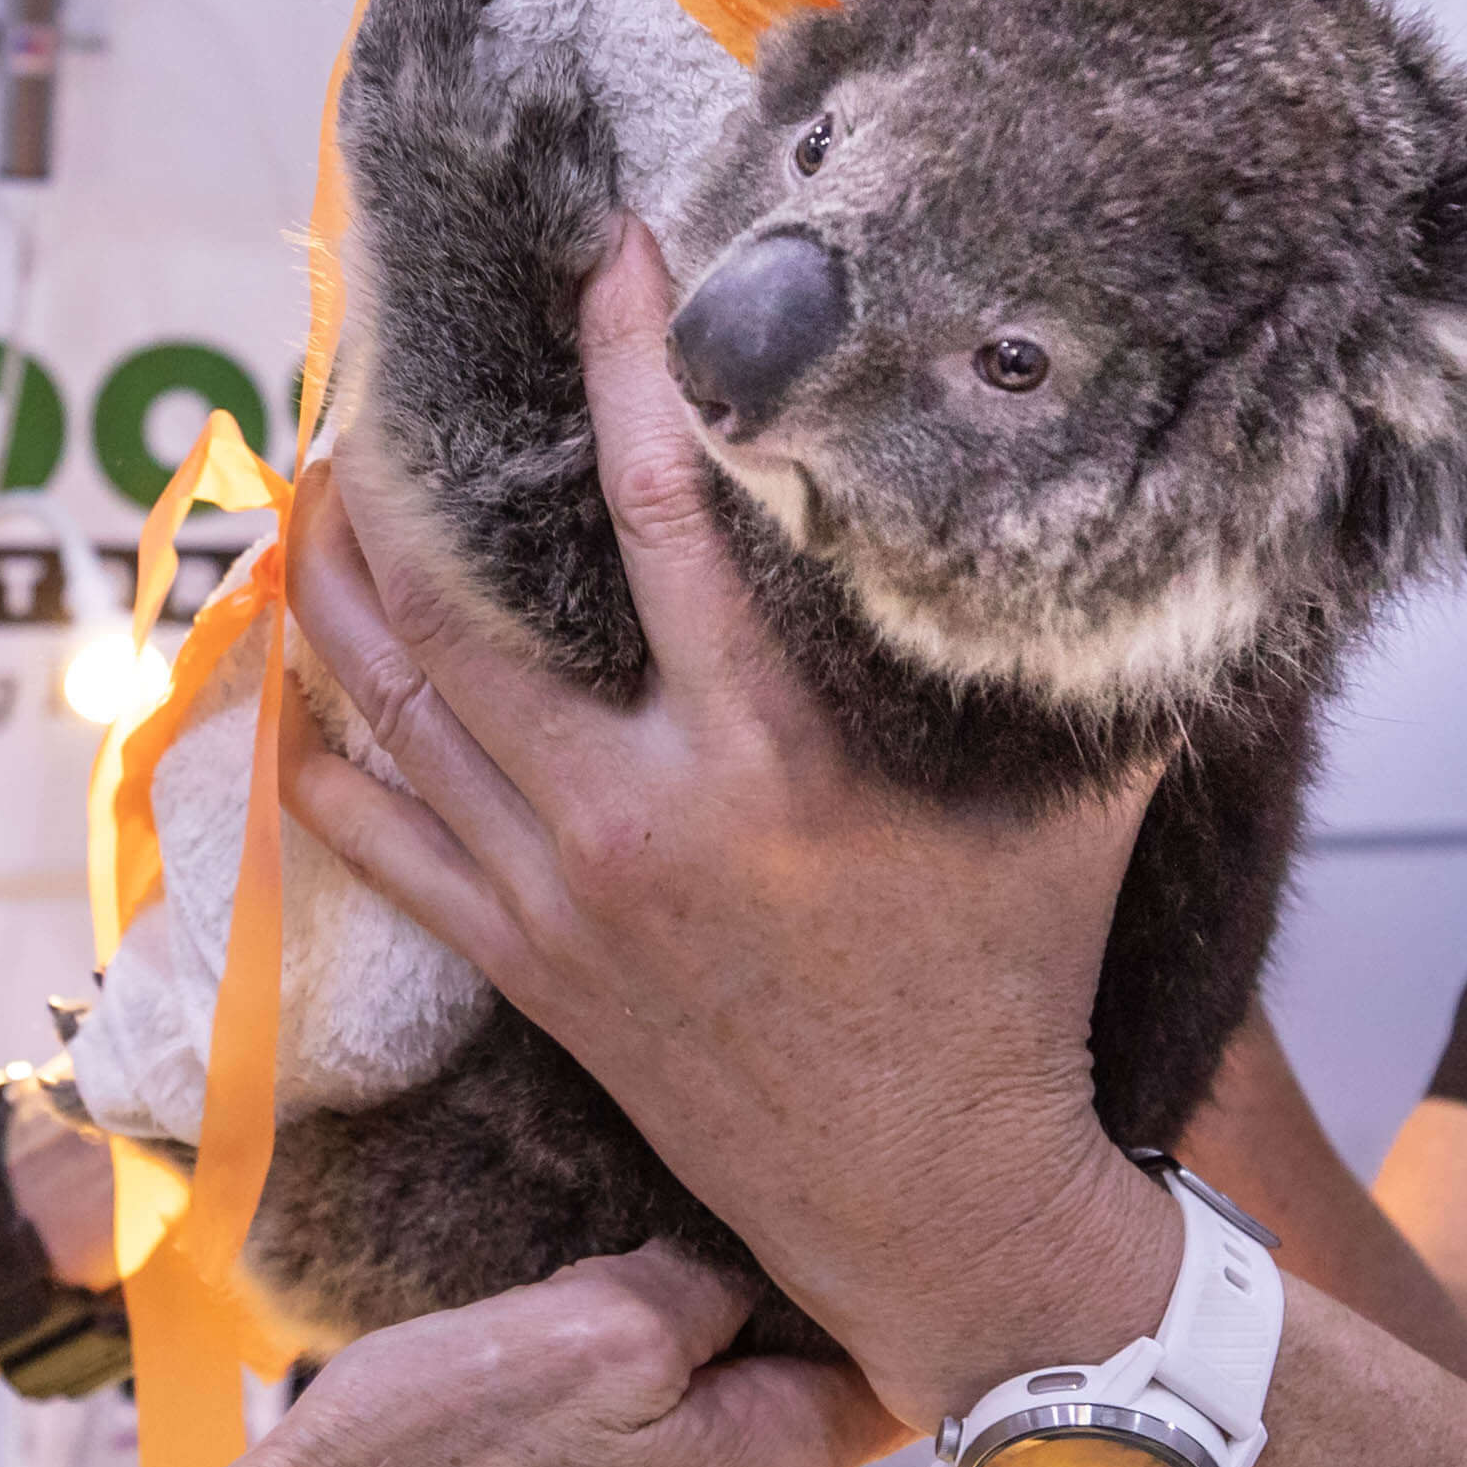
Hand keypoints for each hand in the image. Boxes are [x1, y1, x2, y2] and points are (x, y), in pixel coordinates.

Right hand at [179, 1241, 890, 1466]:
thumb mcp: (585, 1326)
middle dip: (750, 1328)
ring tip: (571, 1341)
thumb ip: (708, 1290)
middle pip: (812, 1405)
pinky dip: (628, 1442)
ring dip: (679, 1384)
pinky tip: (538, 1413)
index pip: (898, 1365)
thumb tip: (756, 1274)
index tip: (827, 1213)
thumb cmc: (421, 1466)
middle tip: (646, 1264)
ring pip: (731, 1447)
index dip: (869, 1280)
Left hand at [281, 222, 1179, 1424]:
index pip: (668, 515)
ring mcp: (562, 902)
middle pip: (460, 612)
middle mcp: (638, 821)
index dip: (627, 367)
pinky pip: (382, 846)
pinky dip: (329, 759)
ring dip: (337, 599)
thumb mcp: (1076, 812)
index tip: (608, 255)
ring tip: (313, 495)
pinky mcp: (530, 973)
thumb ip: (1083, 660)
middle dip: (402, 482)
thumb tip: (1170, 501)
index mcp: (770, 759)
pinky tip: (296, 689)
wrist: (938, 1211)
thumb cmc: (1013, 998)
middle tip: (378, 379)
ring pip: (392, 717)